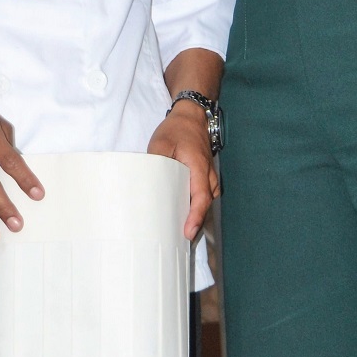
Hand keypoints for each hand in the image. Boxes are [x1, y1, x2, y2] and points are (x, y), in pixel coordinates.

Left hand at [147, 101, 218, 240]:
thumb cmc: (177, 129)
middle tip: (178, 239)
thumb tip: (148, 181)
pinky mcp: (205, 175)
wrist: (191, 116)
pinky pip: (204, 195)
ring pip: (206, 201)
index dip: (195, 216)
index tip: (188, 232)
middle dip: (195, 222)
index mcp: (198, 167)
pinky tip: (183, 212)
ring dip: (196, 215)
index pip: (200, 197)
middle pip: (204, 204)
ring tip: (179, 230)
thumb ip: (156, 161)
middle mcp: (208, 174)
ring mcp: (208, 175)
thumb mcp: (161, 142)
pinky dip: (196, 206)